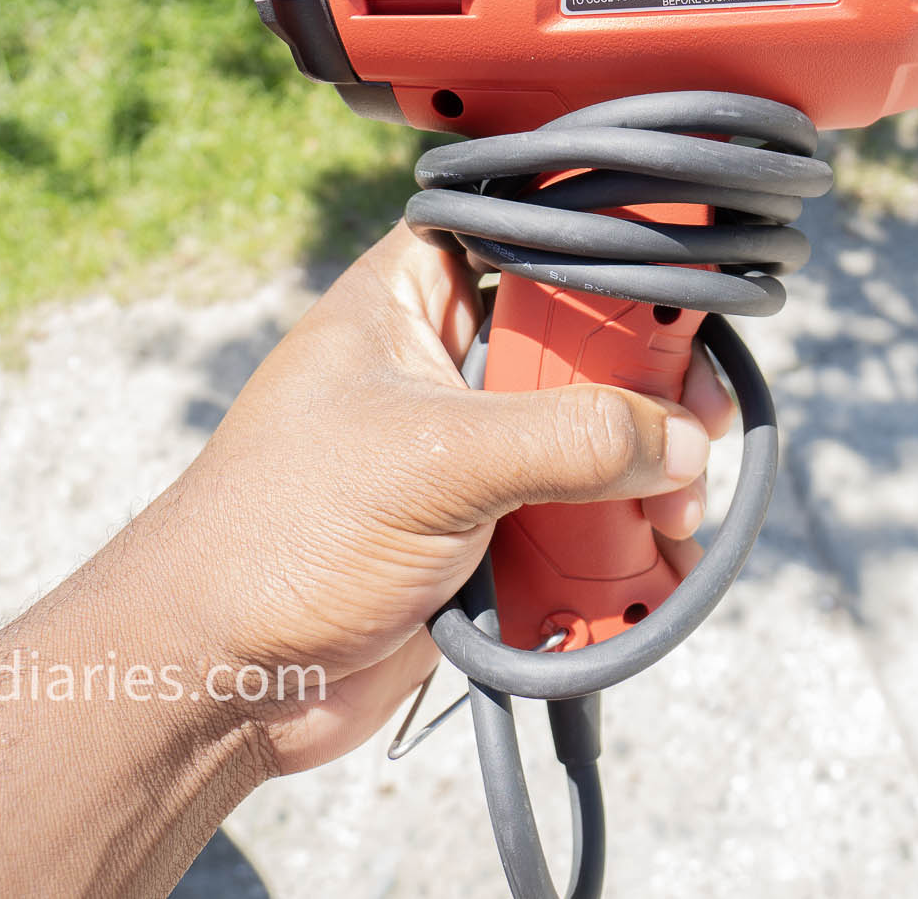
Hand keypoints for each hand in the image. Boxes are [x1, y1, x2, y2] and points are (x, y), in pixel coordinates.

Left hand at [151, 224, 730, 774]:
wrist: (219, 679)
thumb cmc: (280, 536)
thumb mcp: (435, 461)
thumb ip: (568, 436)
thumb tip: (678, 444)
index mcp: (412, 298)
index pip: (536, 238)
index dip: (614, 262)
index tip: (687, 304)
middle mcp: (446, 364)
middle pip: (586, 348)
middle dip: (652, 393)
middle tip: (698, 433)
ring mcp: (471, 452)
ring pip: (596, 440)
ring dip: (648, 479)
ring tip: (674, 520)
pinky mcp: (487, 533)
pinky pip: (581, 521)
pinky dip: (623, 542)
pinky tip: (654, 564)